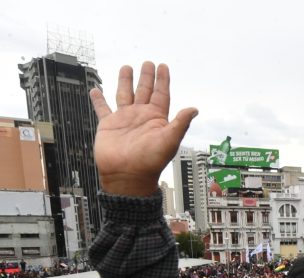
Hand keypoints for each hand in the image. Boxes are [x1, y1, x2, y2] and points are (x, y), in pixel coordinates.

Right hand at [90, 62, 197, 195]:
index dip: (162, 81)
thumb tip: (195, 109)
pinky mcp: (108, 125)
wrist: (128, 176)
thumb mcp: (169, 140)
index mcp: (156, 119)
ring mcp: (125, 120)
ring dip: (126, 82)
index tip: (163, 66)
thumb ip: (181, 123)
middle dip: (146, 77)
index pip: (161, 94)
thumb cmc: (150, 162)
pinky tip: (96, 90)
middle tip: (148, 62)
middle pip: (144, 91)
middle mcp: (141, 117)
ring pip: (124, 95)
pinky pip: (102, 109)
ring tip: (126, 67)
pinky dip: (98, 99)